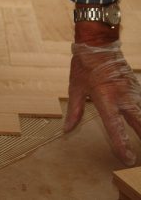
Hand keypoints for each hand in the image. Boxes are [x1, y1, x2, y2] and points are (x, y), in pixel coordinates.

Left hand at [65, 40, 140, 165]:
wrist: (98, 43)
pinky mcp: (136, 86)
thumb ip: (74, 111)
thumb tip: (67, 129)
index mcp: (106, 99)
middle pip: (139, 122)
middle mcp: (123, 97)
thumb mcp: (75, 88)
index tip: (127, 158)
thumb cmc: (84, 66)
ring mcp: (133, 91)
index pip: (116, 127)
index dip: (121, 144)